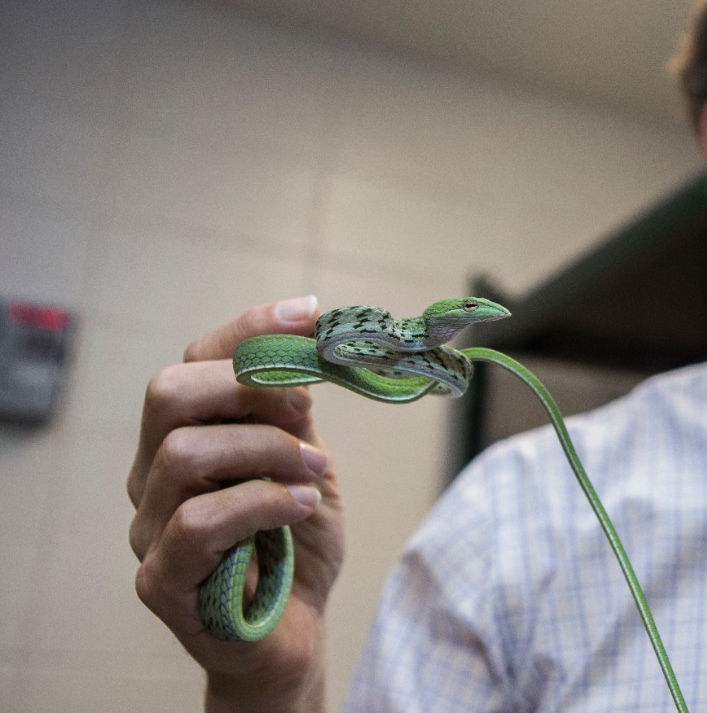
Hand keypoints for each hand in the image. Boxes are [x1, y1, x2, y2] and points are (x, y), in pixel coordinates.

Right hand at [128, 296, 343, 711]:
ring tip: (317, 471)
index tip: (312, 315)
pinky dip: (262, 503)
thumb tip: (305, 342)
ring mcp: (149, 528)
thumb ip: (295, 411)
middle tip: (305, 408)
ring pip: (183, 453)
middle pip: (167, 393)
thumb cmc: (297, 543)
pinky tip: (302, 507)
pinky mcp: (161, 581)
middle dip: (247, 385)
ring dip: (267, 451)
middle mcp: (153, 475)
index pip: (195, 360)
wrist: (297, 632)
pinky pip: (196, 523)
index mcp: (186, 435)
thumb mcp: (307, 461)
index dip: (251, 329)